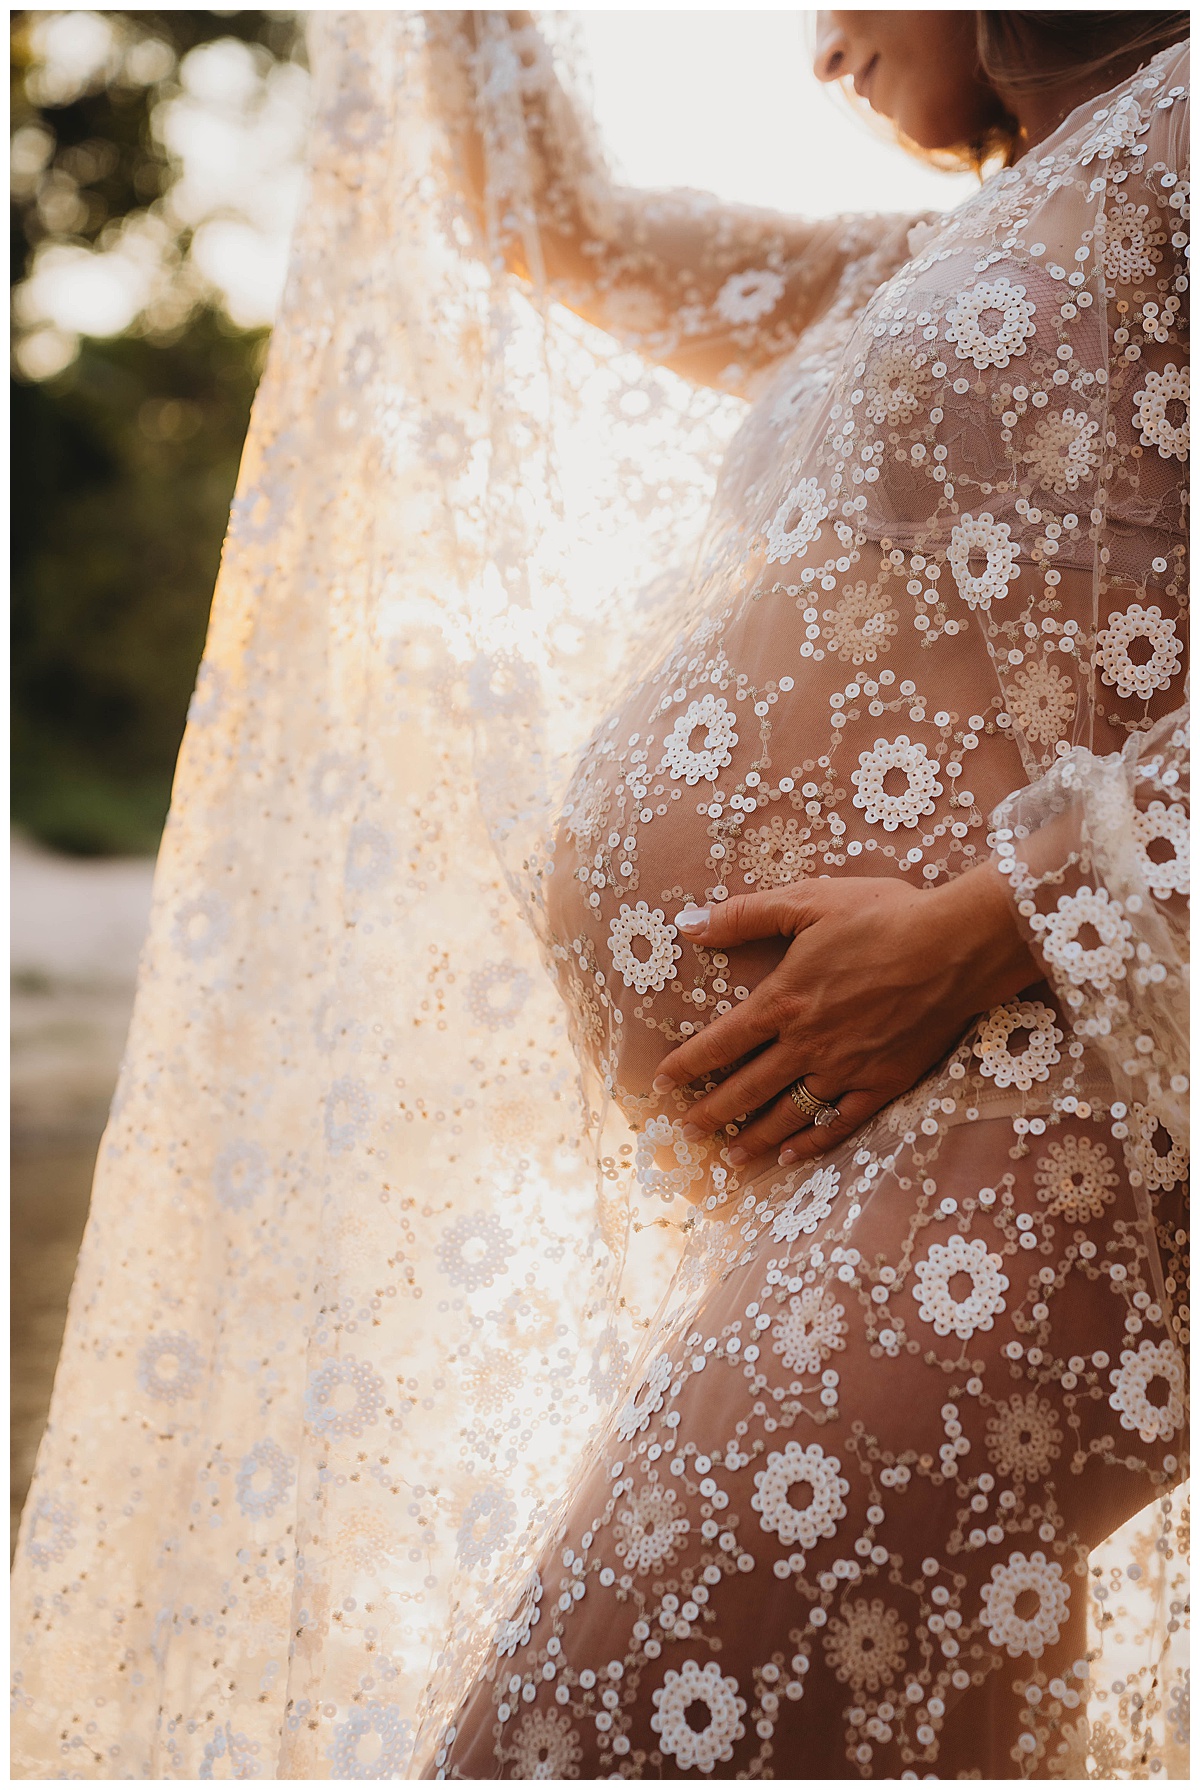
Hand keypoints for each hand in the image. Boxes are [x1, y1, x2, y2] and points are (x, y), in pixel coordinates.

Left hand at [652, 865, 1036, 1168]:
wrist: (957, 946)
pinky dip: (812, 1142)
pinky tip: (792, 1156)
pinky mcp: (884, 1083)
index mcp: (783, 1001)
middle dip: (711, 1113)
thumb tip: (687, 923)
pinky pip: (839, 1123)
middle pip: (746, 1089)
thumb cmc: (884, 916)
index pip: (719, 1043)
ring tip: (730, 1157)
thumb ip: (744, 915)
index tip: (662, 1084)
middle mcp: (807, 1044)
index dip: (686, 1066)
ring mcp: (846, 1069)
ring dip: (754, 1138)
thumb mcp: (808, 900)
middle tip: (685, 1132)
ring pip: (788, 1114)